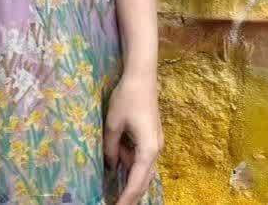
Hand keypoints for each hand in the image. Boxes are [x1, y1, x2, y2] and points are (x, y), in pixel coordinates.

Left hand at [104, 72, 163, 204]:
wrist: (142, 76)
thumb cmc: (127, 98)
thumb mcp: (113, 125)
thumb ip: (111, 149)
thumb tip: (111, 166)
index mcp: (148, 150)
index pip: (136, 183)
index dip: (126, 199)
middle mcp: (155, 150)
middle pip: (144, 180)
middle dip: (130, 195)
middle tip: (115, 204)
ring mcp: (155, 143)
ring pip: (143, 169)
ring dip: (129, 176)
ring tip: (114, 182)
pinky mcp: (152, 136)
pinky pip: (142, 157)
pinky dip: (131, 164)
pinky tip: (119, 162)